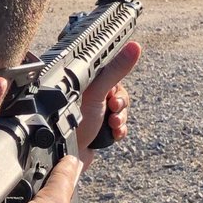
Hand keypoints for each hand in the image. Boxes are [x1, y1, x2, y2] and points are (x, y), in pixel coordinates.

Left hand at [77, 40, 139, 167]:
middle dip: (120, 104)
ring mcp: (94, 111)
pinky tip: (113, 134)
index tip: (113, 93)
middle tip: (112, 109)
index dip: (117, 81)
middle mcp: (89, 94)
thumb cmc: (74, 123)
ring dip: (120, 119)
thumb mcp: (98, 92)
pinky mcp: (98, 127)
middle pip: (118, 92)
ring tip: (112, 125)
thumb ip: (116, 69)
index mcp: (85, 81)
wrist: (68, 155)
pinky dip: (119, 129)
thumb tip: (135, 46)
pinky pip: (119, 124)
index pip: (110, 71)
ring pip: (121, 110)